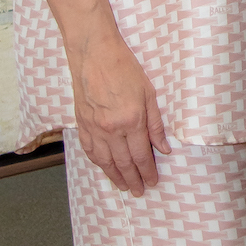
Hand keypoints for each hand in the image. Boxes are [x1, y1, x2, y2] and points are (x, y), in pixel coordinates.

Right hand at [67, 24, 166, 192]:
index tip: (153, 182)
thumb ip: (156, 124)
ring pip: (105, 161)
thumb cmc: (124, 68)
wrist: (94, 53)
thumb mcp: (149, 93)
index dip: (148, 172)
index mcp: (132, 121)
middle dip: (133, 179)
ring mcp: (94, 128)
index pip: (141, 156)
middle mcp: (111, 129)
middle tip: (139, 191)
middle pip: (123, 163)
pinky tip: (104, 168)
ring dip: (115, 176)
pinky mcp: (81, 123)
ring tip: (123, 187)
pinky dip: (98, 162)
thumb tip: (163, 148)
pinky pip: (90, 150)